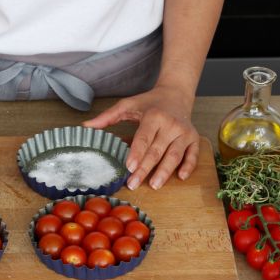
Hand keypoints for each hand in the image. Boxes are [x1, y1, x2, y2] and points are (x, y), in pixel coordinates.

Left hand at [83, 85, 199, 189]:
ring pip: (175, 155)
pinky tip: (180, 177)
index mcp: (154, 116)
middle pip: (157, 150)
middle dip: (145, 169)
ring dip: (165, 172)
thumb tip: (85, 126)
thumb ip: (107, 117)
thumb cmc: (149, 102)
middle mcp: (171, 124)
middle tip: (134, 183)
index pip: (144, 138)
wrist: (176, 94)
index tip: (129, 167)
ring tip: (154, 185)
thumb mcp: (128, 105)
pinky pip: (193, 154)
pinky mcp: (194, 138)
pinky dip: (188, 166)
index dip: (136, 153)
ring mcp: (184, 132)